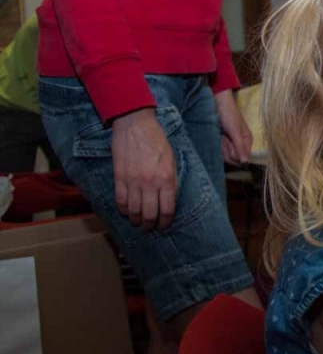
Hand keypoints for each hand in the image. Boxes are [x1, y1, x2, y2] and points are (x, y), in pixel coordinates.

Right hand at [112, 108, 176, 231]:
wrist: (136, 124)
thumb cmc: (157, 141)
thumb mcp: (172, 160)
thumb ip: (171, 180)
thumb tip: (168, 199)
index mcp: (167, 179)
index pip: (167, 210)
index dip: (165, 222)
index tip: (163, 226)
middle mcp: (150, 183)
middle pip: (150, 215)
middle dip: (150, 226)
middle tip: (149, 229)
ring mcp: (133, 181)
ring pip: (134, 211)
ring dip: (136, 221)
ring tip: (138, 223)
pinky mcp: (119, 178)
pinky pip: (120, 201)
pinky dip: (123, 210)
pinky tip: (127, 212)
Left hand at [214, 89, 251, 164]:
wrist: (216, 101)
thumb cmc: (228, 113)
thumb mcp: (235, 130)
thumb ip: (240, 146)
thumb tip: (245, 162)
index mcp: (247, 140)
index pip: (243, 157)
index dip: (235, 155)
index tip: (229, 145)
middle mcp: (240, 143)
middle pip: (234, 158)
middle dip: (228, 151)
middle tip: (224, 138)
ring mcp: (230, 142)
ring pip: (227, 155)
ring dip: (222, 148)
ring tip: (220, 135)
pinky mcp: (222, 141)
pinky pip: (220, 150)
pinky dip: (217, 146)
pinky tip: (217, 137)